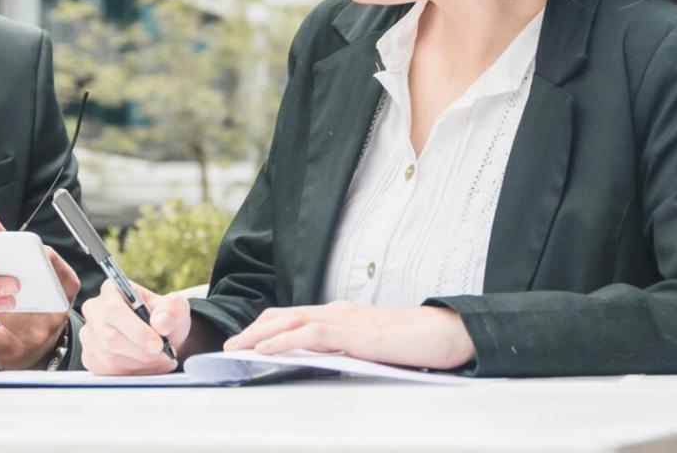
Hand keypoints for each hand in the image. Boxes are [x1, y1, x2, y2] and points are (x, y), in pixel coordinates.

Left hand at [0, 206, 80, 368]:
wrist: (39, 353)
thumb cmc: (33, 303)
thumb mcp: (32, 276)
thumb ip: (10, 243)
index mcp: (64, 290)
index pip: (58, 269)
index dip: (39, 257)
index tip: (17, 245)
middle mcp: (55, 314)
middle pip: (28, 290)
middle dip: (1, 275)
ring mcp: (35, 336)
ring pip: (5, 312)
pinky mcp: (12, 353)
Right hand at [79, 277, 191, 375]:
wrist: (160, 338)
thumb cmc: (164, 318)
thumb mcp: (176, 308)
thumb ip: (172, 310)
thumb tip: (161, 322)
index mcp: (111, 290)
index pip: (114, 310)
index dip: (136, 330)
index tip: (158, 344)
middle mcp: (94, 310)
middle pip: (109, 337)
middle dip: (141, 351)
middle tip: (163, 355)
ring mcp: (89, 335)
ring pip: (108, 357)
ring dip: (139, 364)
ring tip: (159, 361)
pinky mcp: (90, 357)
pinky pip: (106, 371)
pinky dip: (130, 373)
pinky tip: (146, 367)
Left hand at [223, 301, 474, 369]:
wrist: (446, 332)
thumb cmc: (415, 343)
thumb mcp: (373, 348)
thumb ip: (348, 351)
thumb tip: (324, 364)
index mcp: (343, 315)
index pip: (295, 316)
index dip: (266, 327)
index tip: (245, 341)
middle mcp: (339, 311)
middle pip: (284, 315)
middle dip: (253, 330)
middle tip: (229, 346)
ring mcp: (345, 319)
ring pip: (290, 321)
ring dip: (258, 335)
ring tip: (236, 349)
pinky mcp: (353, 333)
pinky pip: (309, 333)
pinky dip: (281, 340)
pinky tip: (264, 351)